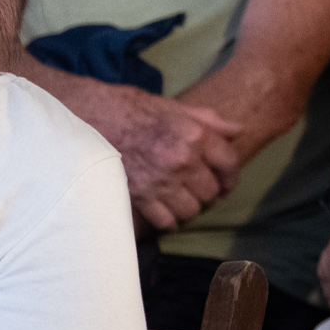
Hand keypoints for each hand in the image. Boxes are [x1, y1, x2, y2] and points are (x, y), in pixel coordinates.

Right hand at [106, 94, 242, 230]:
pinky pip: (166, 221)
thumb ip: (209, 121)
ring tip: (183, 200)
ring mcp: (160, 181)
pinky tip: (166, 211)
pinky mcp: (139, 196)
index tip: (227, 183)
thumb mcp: (174, 107)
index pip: (229, 163)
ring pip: (191, 210)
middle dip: (209, 193)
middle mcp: (181, 160)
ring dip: (190, 208)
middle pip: (211, 192)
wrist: (91, 118)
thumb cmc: (133, 110)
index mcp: (195, 135)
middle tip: (201, 191)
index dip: (231, 176)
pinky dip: (169, 220)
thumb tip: (238, 131)